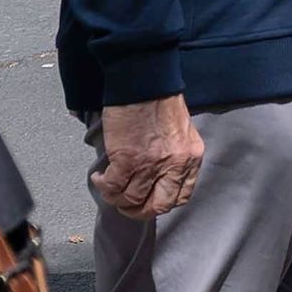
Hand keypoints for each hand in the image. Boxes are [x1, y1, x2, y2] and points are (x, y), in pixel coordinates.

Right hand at [93, 96, 206, 220]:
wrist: (144, 80)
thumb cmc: (160, 101)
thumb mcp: (181, 132)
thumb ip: (175, 156)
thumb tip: (159, 178)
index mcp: (191, 157)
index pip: (181, 196)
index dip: (161, 202)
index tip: (147, 198)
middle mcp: (175, 165)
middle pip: (158, 207)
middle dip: (138, 210)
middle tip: (125, 202)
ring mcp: (151, 165)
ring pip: (131, 200)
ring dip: (116, 197)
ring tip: (109, 185)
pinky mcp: (127, 161)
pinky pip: (112, 187)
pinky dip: (103, 186)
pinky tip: (99, 176)